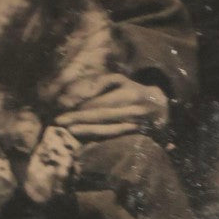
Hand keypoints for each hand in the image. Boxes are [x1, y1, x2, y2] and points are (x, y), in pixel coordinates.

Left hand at [54, 74, 169, 139]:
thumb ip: (102, 82)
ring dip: (85, 130)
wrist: (159, 109)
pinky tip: (81, 137)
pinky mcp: (131, 136)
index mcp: (129, 96)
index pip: (102, 103)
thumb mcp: (121, 80)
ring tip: (68, 129)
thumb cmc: (133, 91)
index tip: (65, 109)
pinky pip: (110, 138)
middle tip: (59, 120)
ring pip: (106, 129)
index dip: (83, 107)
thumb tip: (85, 92)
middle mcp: (131, 112)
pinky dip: (95, 137)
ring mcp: (133, 126)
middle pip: (101, 116)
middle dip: (79, 118)